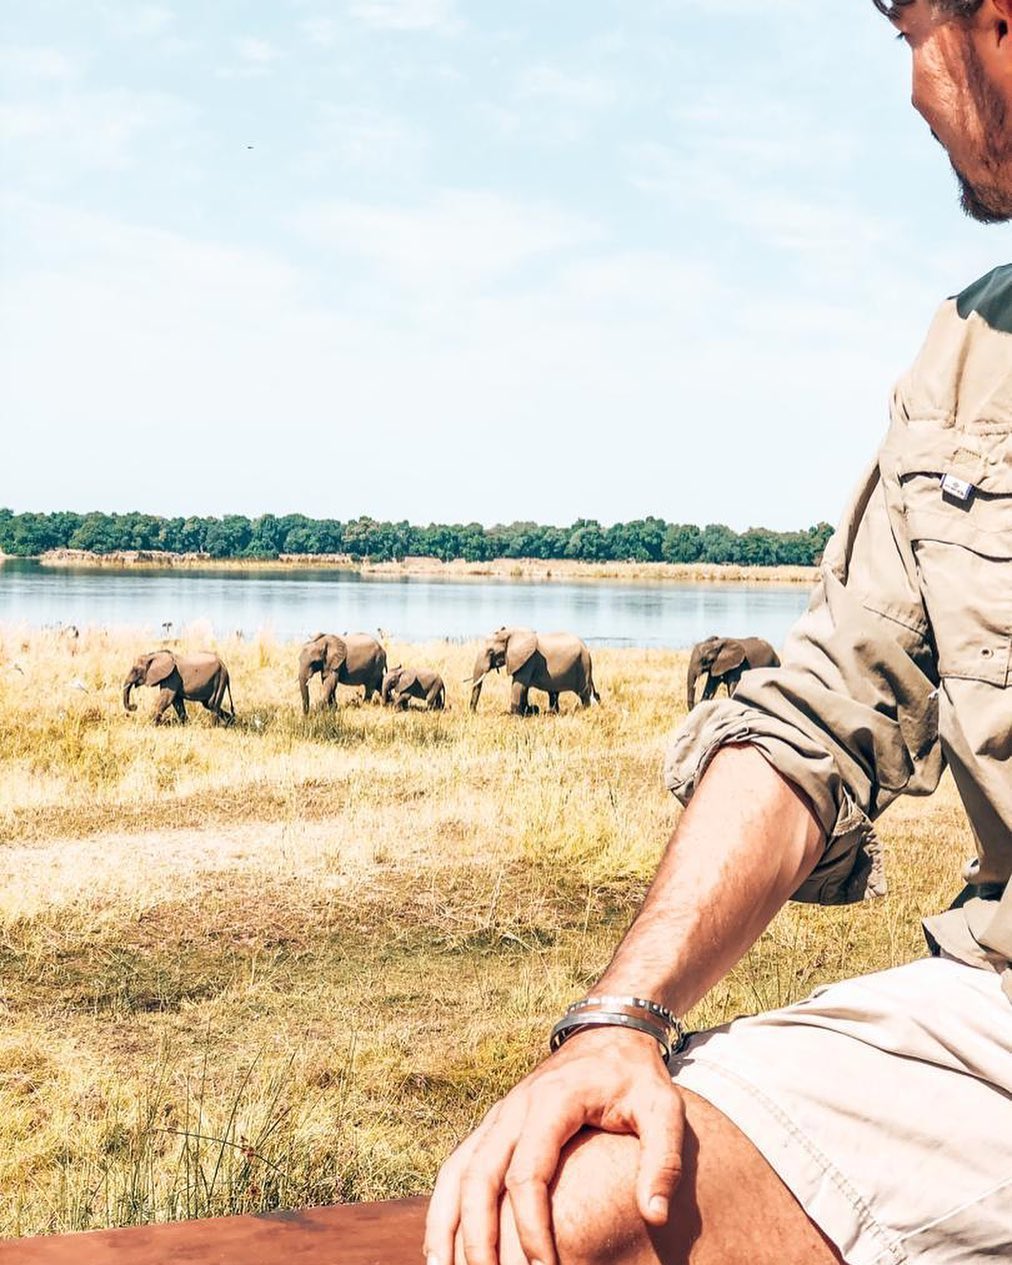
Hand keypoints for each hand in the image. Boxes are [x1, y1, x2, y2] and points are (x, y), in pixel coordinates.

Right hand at [424, 1026, 685, 1264]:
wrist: (608, 1033)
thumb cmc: (636, 1077)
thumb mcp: (663, 1109)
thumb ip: (663, 1159)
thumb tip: (656, 1216)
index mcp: (552, 1102)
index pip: (528, 1174)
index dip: (531, 1227)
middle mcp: (514, 1108)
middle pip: (480, 1176)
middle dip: (479, 1236)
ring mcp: (498, 1116)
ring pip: (458, 1172)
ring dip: (446, 1224)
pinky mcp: (494, 1125)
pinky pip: (458, 1167)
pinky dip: (444, 1207)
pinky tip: (441, 1247)